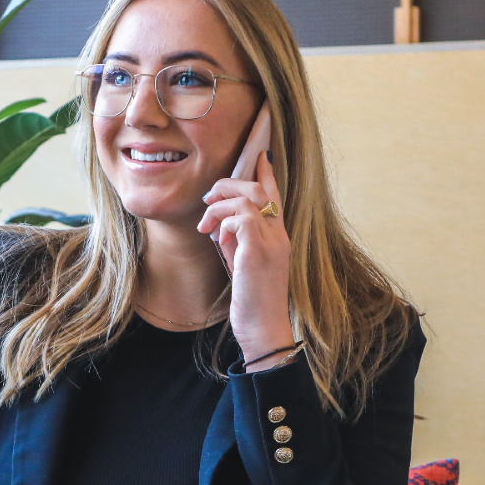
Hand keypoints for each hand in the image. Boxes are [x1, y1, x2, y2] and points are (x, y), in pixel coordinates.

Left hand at [198, 151, 293, 367]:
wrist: (263, 329)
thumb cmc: (252, 301)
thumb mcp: (243, 264)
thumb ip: (237, 241)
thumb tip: (221, 225)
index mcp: (278, 237)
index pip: (275, 195)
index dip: (265, 173)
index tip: (258, 155)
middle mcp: (279, 235)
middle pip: (258, 189)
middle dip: (228, 185)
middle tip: (207, 199)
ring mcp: (271, 243)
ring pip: (248, 199)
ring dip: (219, 205)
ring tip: (205, 224)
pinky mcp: (258, 253)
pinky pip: (241, 218)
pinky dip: (224, 222)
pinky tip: (217, 238)